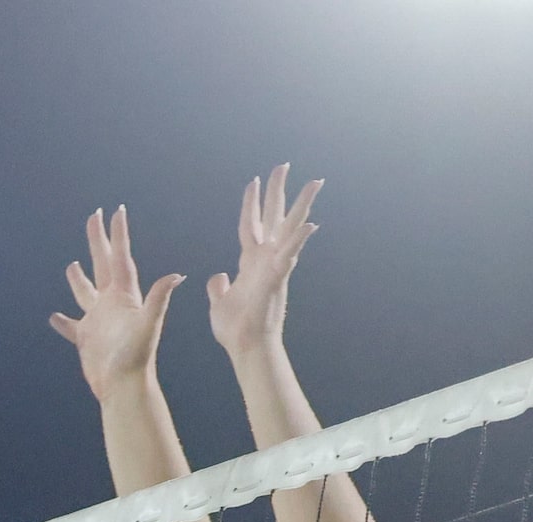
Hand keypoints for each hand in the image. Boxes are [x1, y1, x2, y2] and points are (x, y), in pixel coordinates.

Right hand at [49, 206, 184, 399]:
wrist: (124, 386)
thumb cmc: (137, 356)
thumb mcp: (148, 324)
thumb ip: (158, 298)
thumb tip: (176, 276)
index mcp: (125, 296)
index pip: (120, 258)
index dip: (118, 235)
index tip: (116, 211)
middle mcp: (111, 304)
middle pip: (102, 264)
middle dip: (98, 241)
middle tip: (93, 216)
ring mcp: (98, 321)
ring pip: (85, 293)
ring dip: (78, 279)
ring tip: (72, 265)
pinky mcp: (86, 339)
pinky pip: (71, 327)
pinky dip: (63, 322)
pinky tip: (54, 317)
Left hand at [206, 164, 320, 364]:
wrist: (245, 346)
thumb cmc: (235, 329)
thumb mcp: (219, 301)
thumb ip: (218, 287)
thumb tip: (217, 277)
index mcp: (250, 262)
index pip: (250, 224)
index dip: (251, 204)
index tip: (253, 181)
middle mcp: (265, 259)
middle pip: (274, 217)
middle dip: (278, 190)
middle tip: (283, 165)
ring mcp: (274, 266)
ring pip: (290, 228)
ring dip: (302, 205)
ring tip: (315, 182)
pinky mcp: (277, 277)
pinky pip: (290, 256)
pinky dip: (298, 241)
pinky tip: (311, 225)